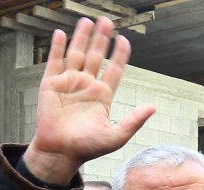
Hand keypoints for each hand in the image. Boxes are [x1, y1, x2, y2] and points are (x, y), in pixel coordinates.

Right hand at [24, 16, 155, 183]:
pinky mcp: (51, 85)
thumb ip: (134, 121)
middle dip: (101, 39)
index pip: (114, 70)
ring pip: (77, 54)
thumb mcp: (116, 136)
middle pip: (96, 57)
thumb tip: (153, 107)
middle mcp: (86, 87)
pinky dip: (57, 48)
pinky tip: (61, 34)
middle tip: (107, 22)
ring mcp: (68, 84)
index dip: (120, 55)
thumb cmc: (87, 148)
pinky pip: (54, 62)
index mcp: (102, 97)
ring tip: (88, 21)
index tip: (124, 40)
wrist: (60, 153)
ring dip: (82, 38)